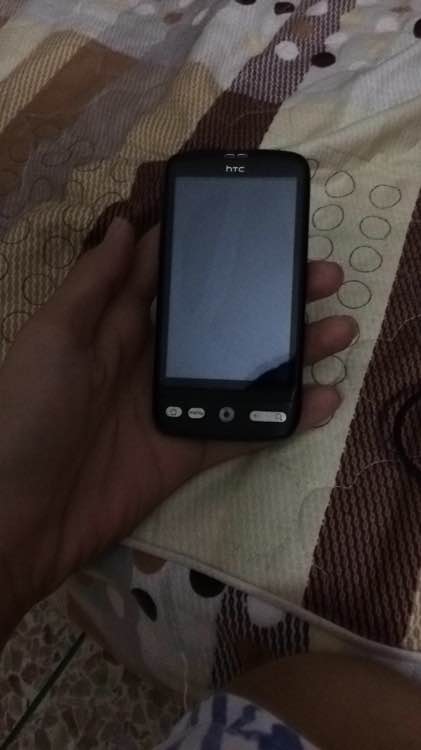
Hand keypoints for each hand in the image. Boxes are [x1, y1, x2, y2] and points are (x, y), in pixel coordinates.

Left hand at [0, 218, 356, 625]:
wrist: (17, 520)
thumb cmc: (27, 414)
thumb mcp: (52, 338)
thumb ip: (94, 284)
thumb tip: (127, 223)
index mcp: (112, 325)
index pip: (166, 274)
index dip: (207, 248)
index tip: (255, 223)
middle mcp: (148, 359)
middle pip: (218, 320)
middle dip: (266, 295)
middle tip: (318, 274)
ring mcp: (171, 406)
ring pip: (240, 371)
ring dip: (287, 351)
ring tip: (336, 328)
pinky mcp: (186, 452)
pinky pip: (242, 431)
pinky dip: (282, 418)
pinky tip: (322, 398)